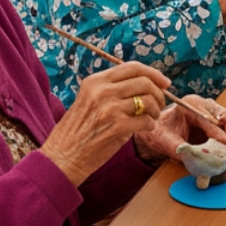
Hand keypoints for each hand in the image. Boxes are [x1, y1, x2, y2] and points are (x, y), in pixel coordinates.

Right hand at [40, 62, 167, 185]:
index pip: (133, 67)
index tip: (165, 83)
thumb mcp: (89, 100)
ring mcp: (109, 108)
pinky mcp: (117, 126)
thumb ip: (113, 90)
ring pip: (148, 101)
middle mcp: (102, 90)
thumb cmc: (78, 131)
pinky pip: (146, 120)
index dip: (154, 73)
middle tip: (159, 106)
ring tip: (151, 118)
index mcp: (95, 81)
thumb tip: (148, 84)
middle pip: (145, 82)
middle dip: (159, 94)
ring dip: (156, 111)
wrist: (61, 158)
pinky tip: (143, 129)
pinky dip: (150, 125)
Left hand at [135, 97, 225, 165]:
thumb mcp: (163, 140)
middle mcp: (207, 105)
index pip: (211, 119)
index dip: (220, 133)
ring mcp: (215, 112)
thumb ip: (175, 147)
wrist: (160, 129)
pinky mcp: (220, 121)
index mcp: (192, 104)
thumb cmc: (160, 132)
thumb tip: (192, 157)